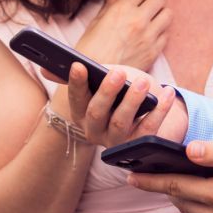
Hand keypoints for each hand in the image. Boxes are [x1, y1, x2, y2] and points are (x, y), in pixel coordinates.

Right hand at [63, 63, 187, 146]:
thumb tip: (44, 67)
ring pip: (120, 123)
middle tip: (118, 72)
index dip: (76, 83)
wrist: (146, 116)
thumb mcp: (101, 83)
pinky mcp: (138, 147)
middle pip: (96, 112)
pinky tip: (167, 93)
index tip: (79, 65)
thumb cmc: (120, 94)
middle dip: (106, 92)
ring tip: (144, 82)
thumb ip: (79, 77)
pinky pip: (147, 130)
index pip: (75, 99)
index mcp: (82, 114)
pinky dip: (159, 111)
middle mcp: (95, 131)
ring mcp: (116, 141)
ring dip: (132, 101)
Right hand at [77, 0, 170, 70]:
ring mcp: (148, 37)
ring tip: (150, 21)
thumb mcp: (94, 25)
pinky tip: (150, 37)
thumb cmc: (89, 52)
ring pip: (168, 14)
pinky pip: (166, 35)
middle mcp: (138, 20)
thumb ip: (108, 6)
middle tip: (146, 6)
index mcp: (122, 10)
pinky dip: (160, 34)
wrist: (95, 81)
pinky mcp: (154, 52)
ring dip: (160, 14)